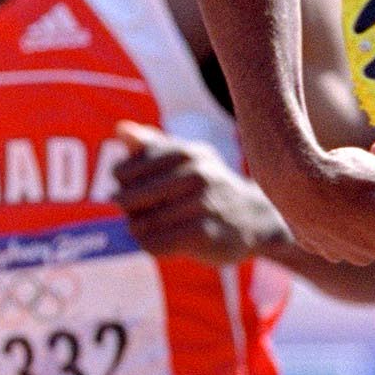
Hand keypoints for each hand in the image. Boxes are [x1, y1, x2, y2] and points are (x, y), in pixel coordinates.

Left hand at [112, 121, 300, 265]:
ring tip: (147, 228)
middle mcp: (195, 174)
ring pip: (141, 224)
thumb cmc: (209, 187)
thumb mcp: (186, 158)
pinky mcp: (204, 234)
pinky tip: (159, 241)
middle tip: (136, 213)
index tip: (132, 189)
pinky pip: (155, 243)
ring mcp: (201, 204)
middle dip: (128, 210)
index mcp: (185, 152)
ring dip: (138, 229)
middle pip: (129, 198)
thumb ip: (151, 144)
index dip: (121, 185)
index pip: (123, 171)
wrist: (254, 218)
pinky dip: (150, 245)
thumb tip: (120, 129)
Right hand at [252, 139, 374, 265]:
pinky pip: (342, 229)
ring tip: (363, 164)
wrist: (292, 178)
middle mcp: (369, 257)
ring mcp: (341, 254)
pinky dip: (346, 211)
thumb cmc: (346, 177)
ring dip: (372, 202)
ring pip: (369, 226)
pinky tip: (335, 187)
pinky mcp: (319, 246)